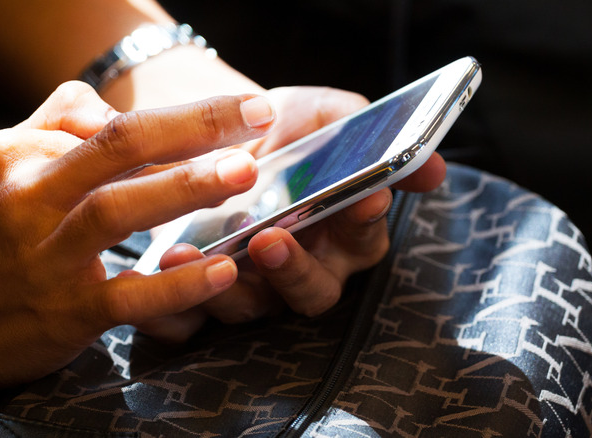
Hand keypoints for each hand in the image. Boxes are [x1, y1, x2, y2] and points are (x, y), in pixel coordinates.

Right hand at [0, 82, 275, 398]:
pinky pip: (127, 296)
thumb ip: (51, 126)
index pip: (111, 125)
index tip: (242, 111)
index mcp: (16, 157)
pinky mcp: (64, 314)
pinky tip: (222, 270)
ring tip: (244, 174)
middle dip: (194, 130)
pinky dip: (176, 285)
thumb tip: (108, 110)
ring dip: (185, 189)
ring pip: (118, 211)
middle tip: (256, 121)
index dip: (183, 116)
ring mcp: (44, 258)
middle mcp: (26, 199)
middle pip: (118, 149)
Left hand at [134, 86, 446, 341]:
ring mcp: (255, 287)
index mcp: (345, 231)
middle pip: (313, 292)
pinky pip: (191, 321)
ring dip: (223, 288)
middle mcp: (306, 268)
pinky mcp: (204, 295)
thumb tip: (433, 168)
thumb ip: (371, 135)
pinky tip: (157, 275)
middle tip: (272, 238)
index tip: (363, 196)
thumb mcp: (325, 115)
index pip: (365, 235)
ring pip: (251, 308)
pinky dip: (172, 309)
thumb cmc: (283, 128)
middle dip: (293, 269)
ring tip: (190, 252)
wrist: (216, 134)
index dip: (364, 220)